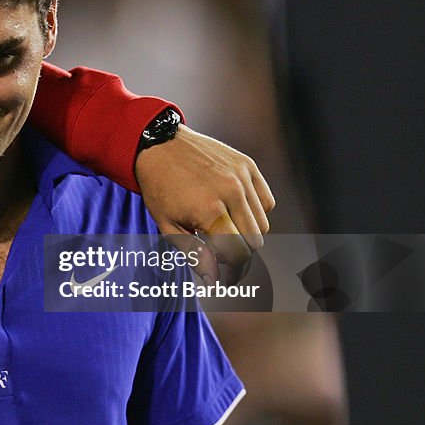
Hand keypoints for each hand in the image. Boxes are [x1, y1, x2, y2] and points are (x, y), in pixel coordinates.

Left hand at [134, 126, 274, 282]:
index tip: (224, 275)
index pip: (239, 254)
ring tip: (222, 228)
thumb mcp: (168, 225)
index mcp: (210, 211)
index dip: (232, 269)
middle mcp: (232, 192)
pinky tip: (233, 209)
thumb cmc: (159, 187)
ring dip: (247, 232)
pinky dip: (255, 211)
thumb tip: (213, 279)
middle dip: (239, 252)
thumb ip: (194, 254)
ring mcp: (242, 177)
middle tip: (220, 252)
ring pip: (263, 223)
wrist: (158, 145)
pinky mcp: (248, 165)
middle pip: (255, 241)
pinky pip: (266, 201)